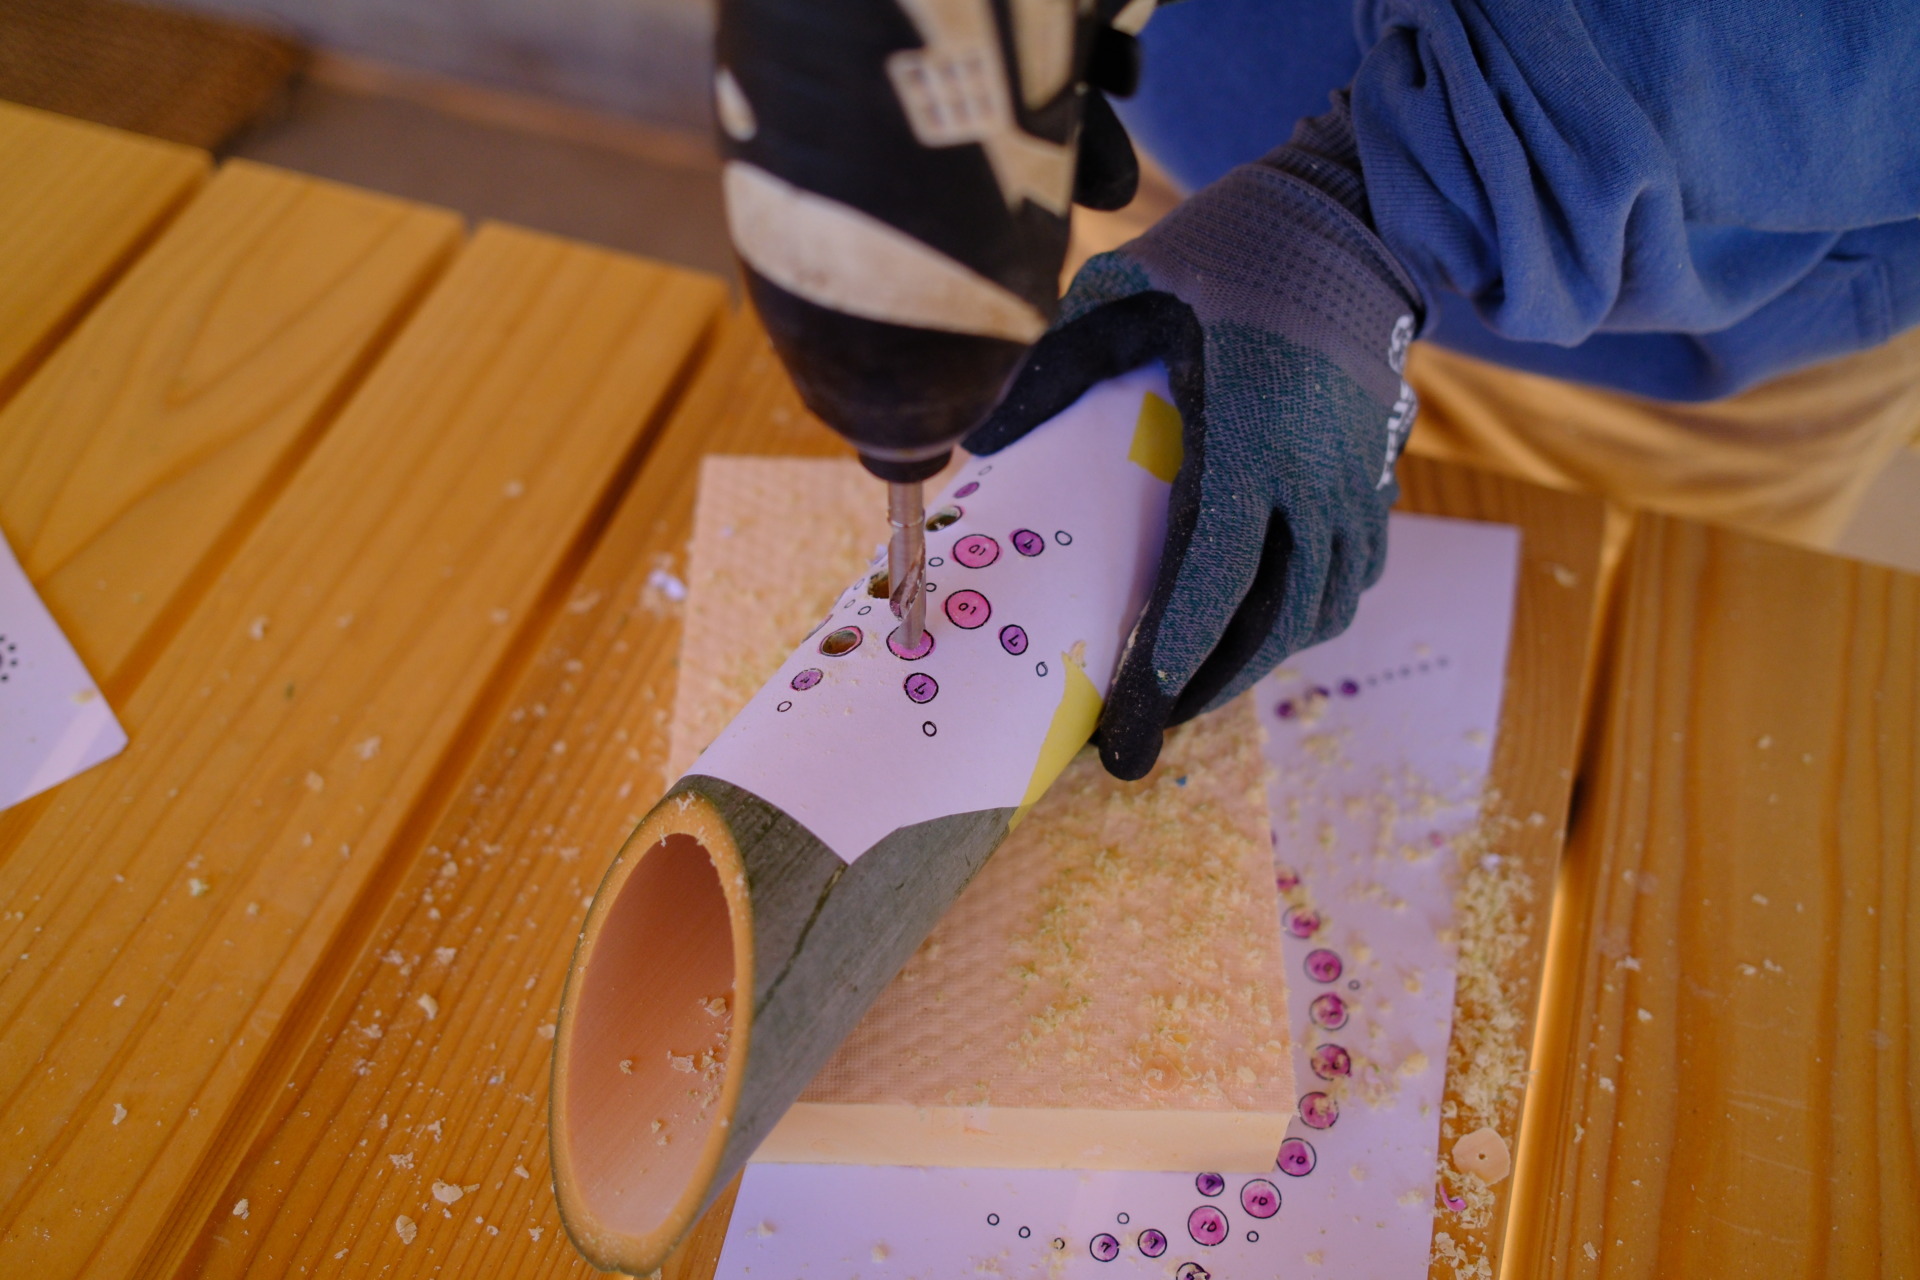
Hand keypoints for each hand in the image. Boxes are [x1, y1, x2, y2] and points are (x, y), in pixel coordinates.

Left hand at [965, 100, 1423, 779]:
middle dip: (1202, 693)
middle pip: (1269, 623)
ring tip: (1181, 695)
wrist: (1354, 213)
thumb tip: (975, 447)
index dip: (1170, 661)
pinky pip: (1348, 582)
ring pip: (1316, 615)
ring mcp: (1360, 480)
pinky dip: (1298, 622)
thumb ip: (1051, 364)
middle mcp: (1319, 471)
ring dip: (1249, 666)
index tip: (1125, 726)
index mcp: (1252, 428)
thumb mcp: (1127, 284)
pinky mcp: (1379, 478)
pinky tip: (1248, 633)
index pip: (1215, 575)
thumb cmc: (1227, 247)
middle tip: (1134, 740)